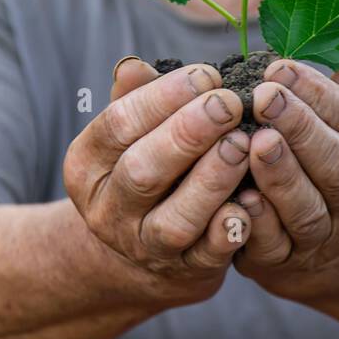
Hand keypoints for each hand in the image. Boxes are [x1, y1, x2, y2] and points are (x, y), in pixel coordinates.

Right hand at [63, 57, 252, 305]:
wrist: (144, 253)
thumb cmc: (145, 167)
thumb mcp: (128, 135)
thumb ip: (135, 99)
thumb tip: (133, 66)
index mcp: (87, 166)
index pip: (118, 124)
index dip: (162, 97)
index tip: (207, 75)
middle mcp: (109, 210)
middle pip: (142, 171)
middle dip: (187, 134)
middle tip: (229, 104)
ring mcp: (146, 247)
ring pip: (176, 219)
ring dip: (212, 180)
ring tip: (243, 144)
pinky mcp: (185, 272)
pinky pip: (208, 255)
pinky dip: (229, 231)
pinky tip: (252, 203)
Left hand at [233, 59, 338, 291]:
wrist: (318, 246)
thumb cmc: (323, 166)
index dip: (321, 95)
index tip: (280, 69)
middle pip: (336, 166)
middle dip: (300, 128)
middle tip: (264, 97)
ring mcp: (324, 239)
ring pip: (307, 210)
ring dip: (281, 175)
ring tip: (254, 141)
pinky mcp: (285, 263)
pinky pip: (273, 246)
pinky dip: (258, 222)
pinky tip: (239, 195)